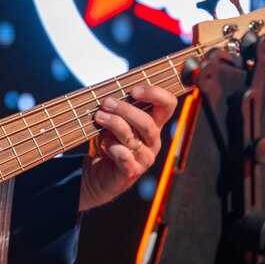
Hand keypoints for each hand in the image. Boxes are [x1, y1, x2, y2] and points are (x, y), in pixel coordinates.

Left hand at [79, 85, 177, 210]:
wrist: (96, 173)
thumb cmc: (106, 141)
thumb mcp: (112, 120)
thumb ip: (115, 106)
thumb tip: (108, 91)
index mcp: (153, 123)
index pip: (167, 105)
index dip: (156, 94)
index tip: (134, 90)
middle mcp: (153, 141)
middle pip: (147, 122)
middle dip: (125, 109)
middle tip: (106, 102)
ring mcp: (144, 158)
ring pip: (133, 137)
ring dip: (114, 123)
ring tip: (98, 116)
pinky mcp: (131, 172)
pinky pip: (123, 156)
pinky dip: (112, 146)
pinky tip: (103, 142)